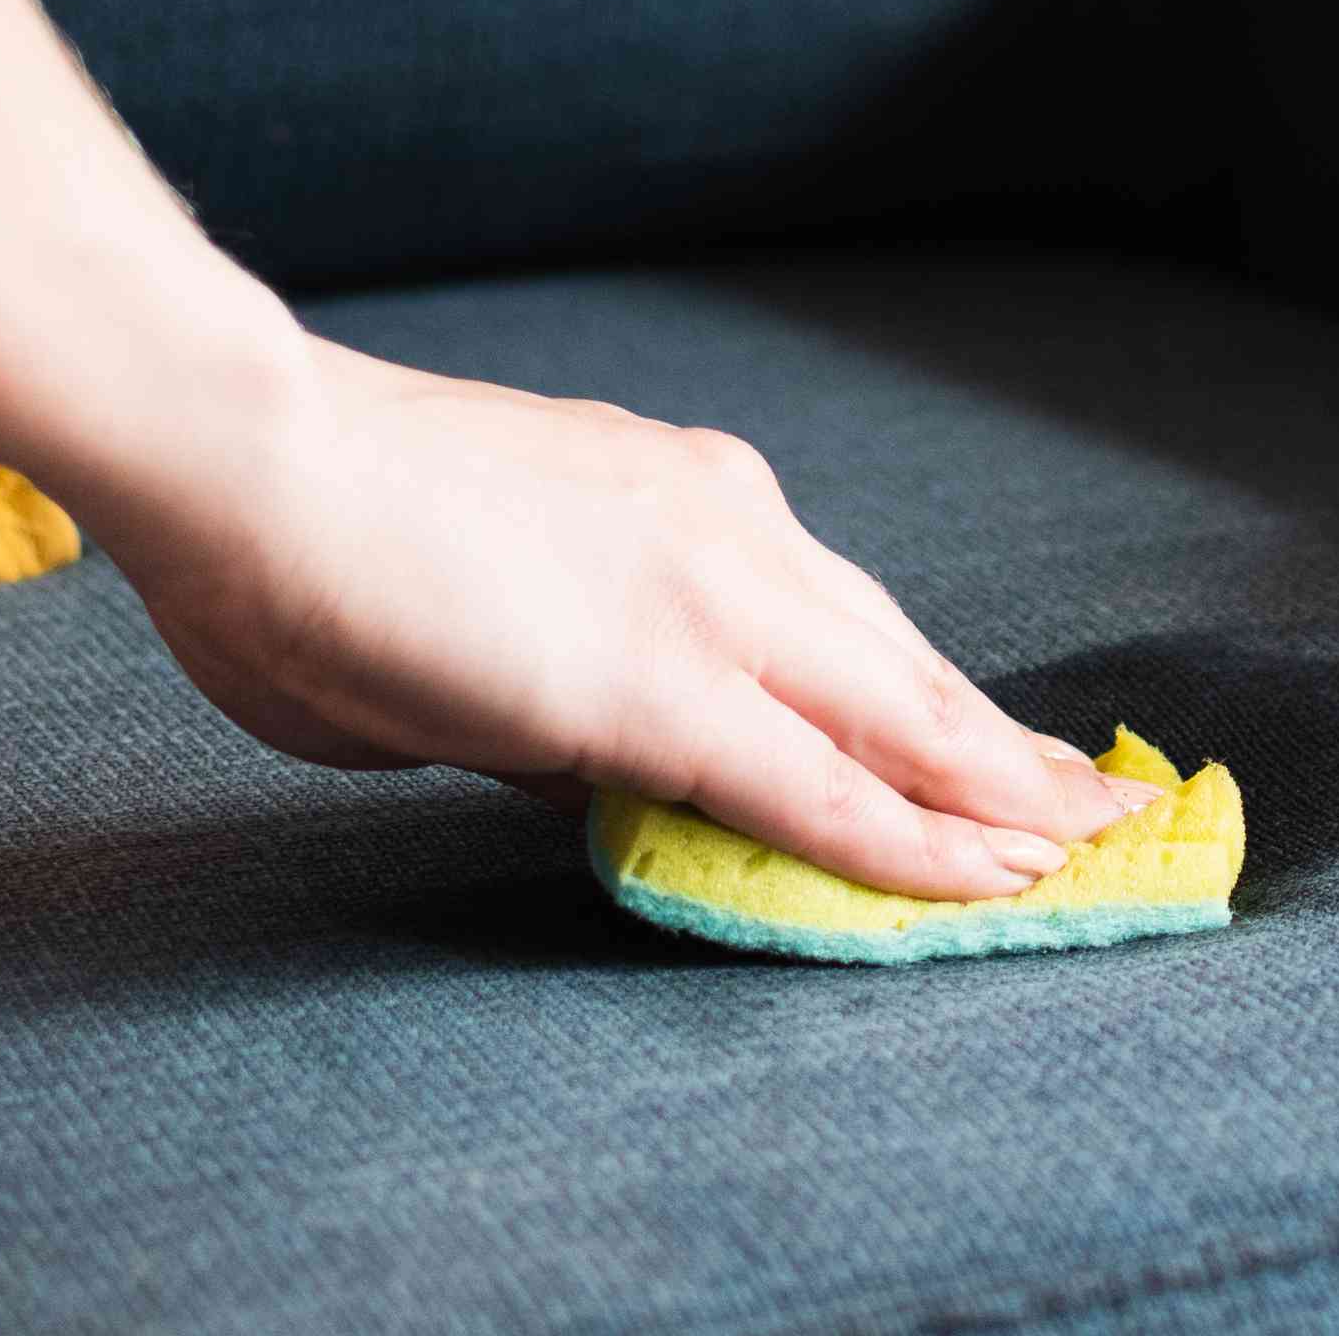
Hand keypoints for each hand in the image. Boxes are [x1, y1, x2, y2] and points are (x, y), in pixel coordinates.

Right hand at [99, 323, 1147, 898]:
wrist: (246, 455)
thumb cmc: (305, 533)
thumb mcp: (469, 619)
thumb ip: (549, 694)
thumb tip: (590, 768)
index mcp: (681, 496)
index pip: (841, 617)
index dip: (928, 689)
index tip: (997, 735)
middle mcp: (727, 530)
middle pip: (902, 663)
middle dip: (1002, 744)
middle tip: (1091, 799)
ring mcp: (707, 604)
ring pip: (900, 720)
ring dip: (1001, 795)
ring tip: (1089, 851)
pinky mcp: (663, 686)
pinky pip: (824, 789)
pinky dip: (919, 845)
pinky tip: (991, 883)